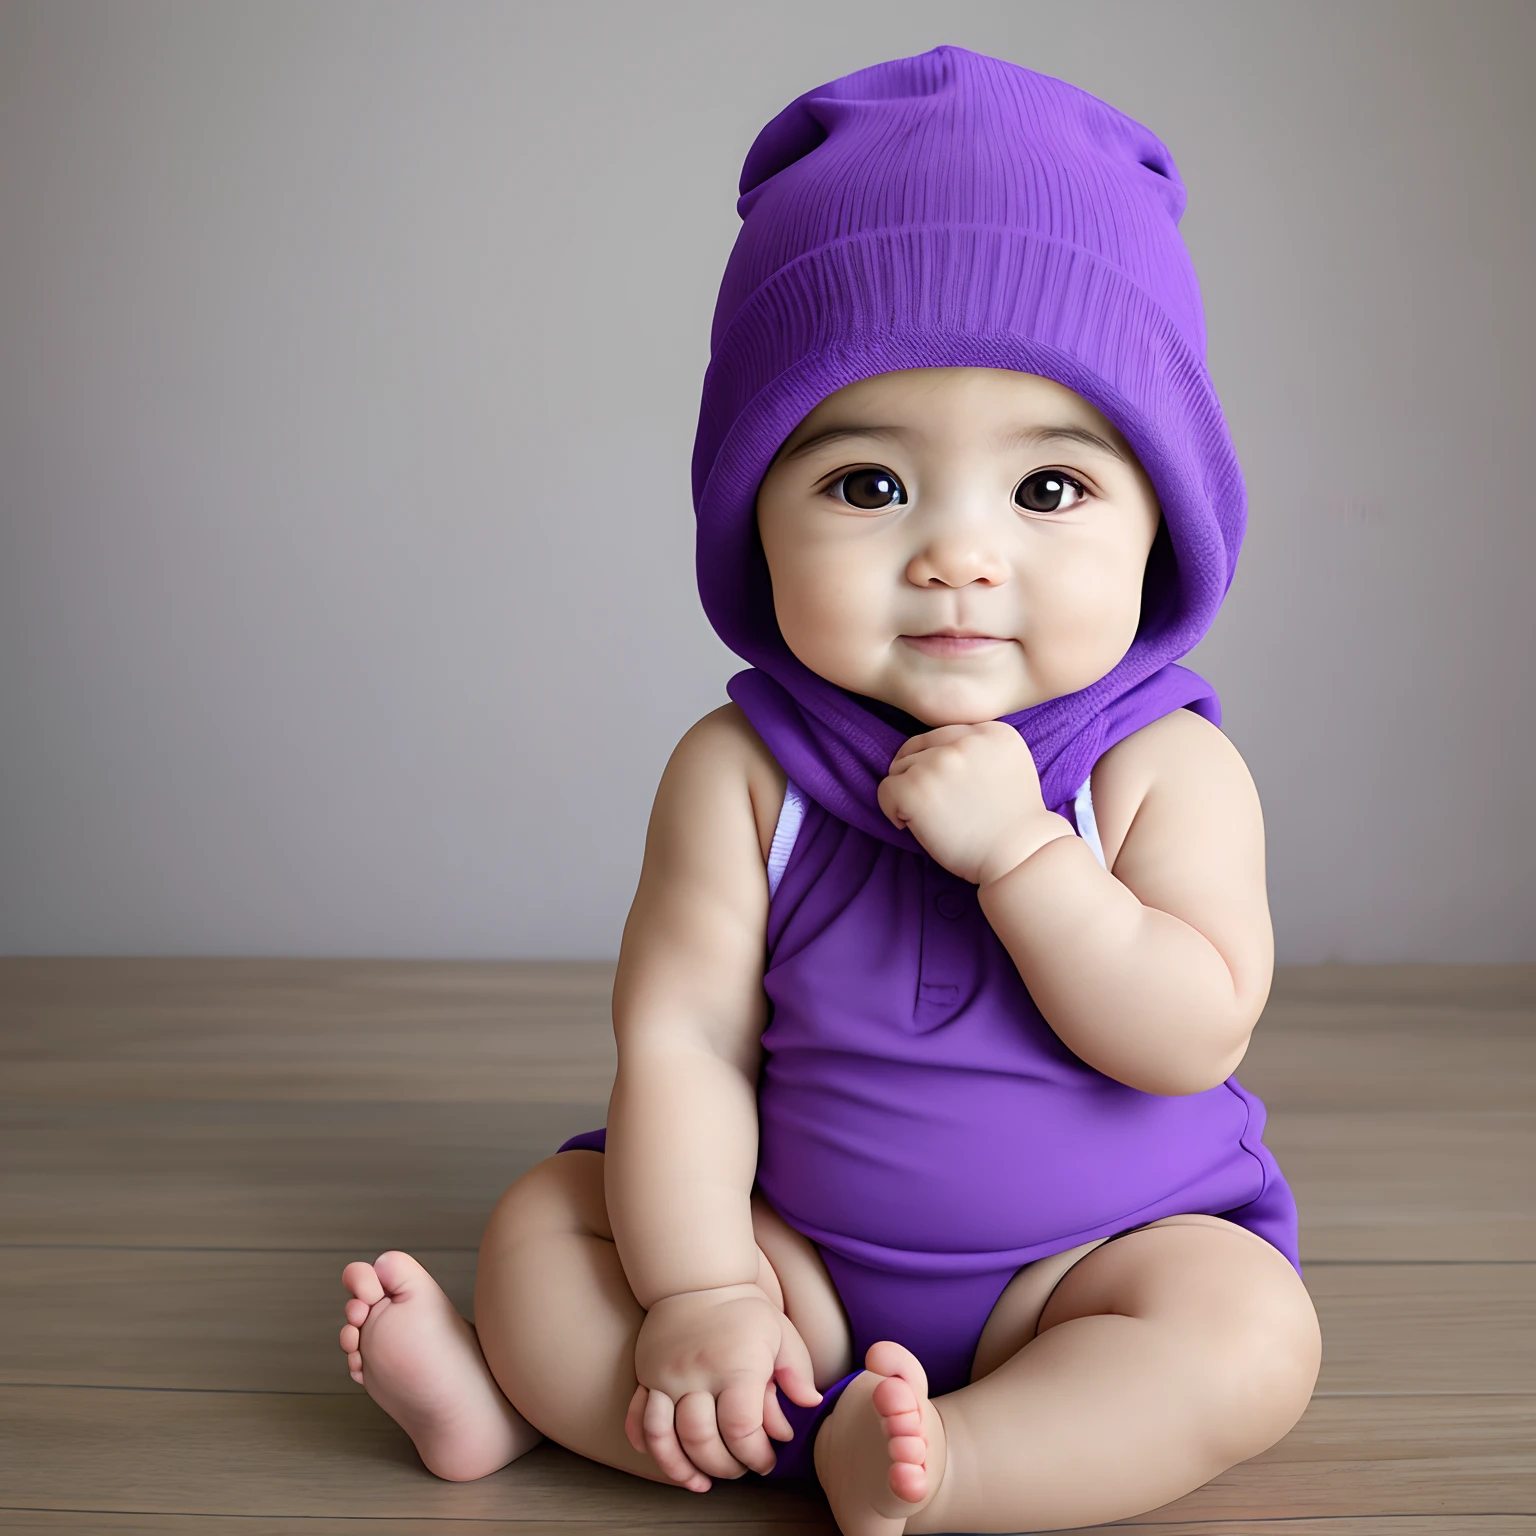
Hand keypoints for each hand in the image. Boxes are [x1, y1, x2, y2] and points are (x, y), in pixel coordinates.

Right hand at [625, 1282, 821, 1490]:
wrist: (696, 1278)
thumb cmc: (745, 1310)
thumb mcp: (781, 1334)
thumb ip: (797, 1374)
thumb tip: (809, 1407)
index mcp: (735, 1365)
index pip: (740, 1429)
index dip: (755, 1456)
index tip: (766, 1461)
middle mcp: (696, 1373)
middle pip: (701, 1440)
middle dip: (724, 1467)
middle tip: (740, 1468)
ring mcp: (666, 1376)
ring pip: (663, 1437)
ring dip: (681, 1468)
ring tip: (702, 1480)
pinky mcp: (645, 1376)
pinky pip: (638, 1419)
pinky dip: (648, 1446)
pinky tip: (669, 1459)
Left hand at [877, 721, 1074, 885]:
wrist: (1018, 856)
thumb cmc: (1012, 823)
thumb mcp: (1010, 766)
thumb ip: (982, 750)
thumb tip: (937, 750)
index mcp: (993, 731)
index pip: (945, 736)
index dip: (940, 763)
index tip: (948, 789)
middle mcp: (965, 740)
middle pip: (920, 748)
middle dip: (921, 775)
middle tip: (936, 805)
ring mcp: (939, 762)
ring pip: (901, 768)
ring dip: (909, 793)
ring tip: (931, 817)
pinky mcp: (915, 788)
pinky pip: (885, 790)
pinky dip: (892, 810)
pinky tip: (911, 825)